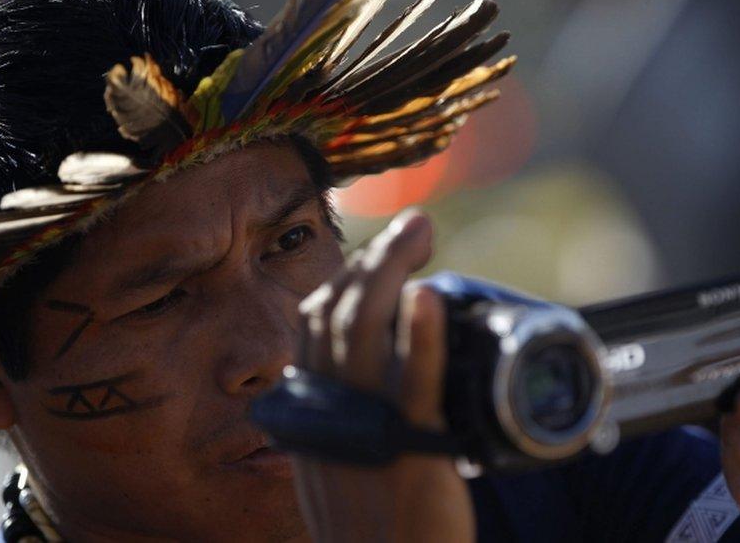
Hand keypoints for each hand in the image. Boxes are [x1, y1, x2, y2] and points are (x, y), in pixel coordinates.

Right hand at [292, 209, 474, 542]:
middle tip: (414, 226)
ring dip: (392, 270)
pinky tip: (426, 295)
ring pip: (365, 330)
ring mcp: (367, 428)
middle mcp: (330, 413)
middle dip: (375, 259)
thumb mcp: (337, 470)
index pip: (316, 325)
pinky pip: (411, 382)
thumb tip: (366, 380)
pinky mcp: (411, 451)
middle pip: (340, 314)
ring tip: (420, 233)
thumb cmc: (369, 537)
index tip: (380, 257)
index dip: (347, 279)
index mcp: (313, 413)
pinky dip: (417, 333)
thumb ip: (344, 421)